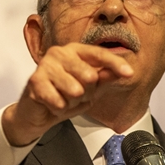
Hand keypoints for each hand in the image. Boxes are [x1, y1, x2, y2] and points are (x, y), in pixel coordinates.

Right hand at [1, 44, 133, 146]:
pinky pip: (59, 101)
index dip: (115, 64)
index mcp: (75, 51)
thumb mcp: (90, 88)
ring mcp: (46, 65)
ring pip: (74, 89)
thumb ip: (105, 78)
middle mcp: (59, 53)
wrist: (37, 113)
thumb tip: (125, 70)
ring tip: (64, 100)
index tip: (129, 73)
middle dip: (87, 93)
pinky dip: (60, 108)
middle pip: (89, 75)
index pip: (99, 54)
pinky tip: (53, 104)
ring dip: (72, 102)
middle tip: (76, 96)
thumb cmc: (64, 95)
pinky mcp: (35, 81)